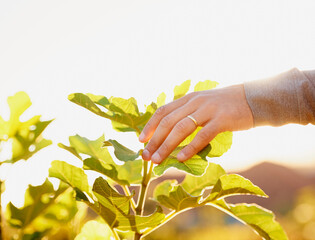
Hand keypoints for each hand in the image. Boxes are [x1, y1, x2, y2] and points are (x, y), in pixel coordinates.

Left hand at [139, 84, 253, 163]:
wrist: (253, 98)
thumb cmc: (226, 106)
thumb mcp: (204, 104)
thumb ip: (189, 114)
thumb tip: (173, 133)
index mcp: (189, 98)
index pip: (163, 111)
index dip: (150, 126)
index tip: (140, 140)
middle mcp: (195, 102)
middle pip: (168, 121)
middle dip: (154, 140)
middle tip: (145, 156)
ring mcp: (208, 110)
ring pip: (181, 128)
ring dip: (166, 146)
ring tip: (156, 160)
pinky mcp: (222, 120)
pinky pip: (202, 135)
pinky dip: (190, 147)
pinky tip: (180, 158)